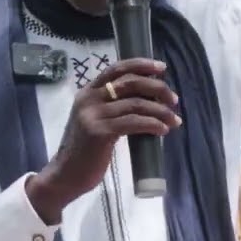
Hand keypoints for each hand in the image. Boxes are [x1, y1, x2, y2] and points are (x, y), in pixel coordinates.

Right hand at [26, 58, 179, 222]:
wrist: (65, 175)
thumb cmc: (84, 151)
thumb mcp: (95, 120)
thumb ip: (112, 107)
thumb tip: (148, 101)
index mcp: (88, 92)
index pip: (117, 68)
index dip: (141, 65)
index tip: (162, 68)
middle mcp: (89, 98)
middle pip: (130, 82)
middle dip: (157, 88)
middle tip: (174, 100)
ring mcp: (93, 114)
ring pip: (136, 103)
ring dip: (160, 111)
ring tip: (174, 120)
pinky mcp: (100, 132)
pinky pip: (134, 122)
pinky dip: (152, 124)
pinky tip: (163, 130)